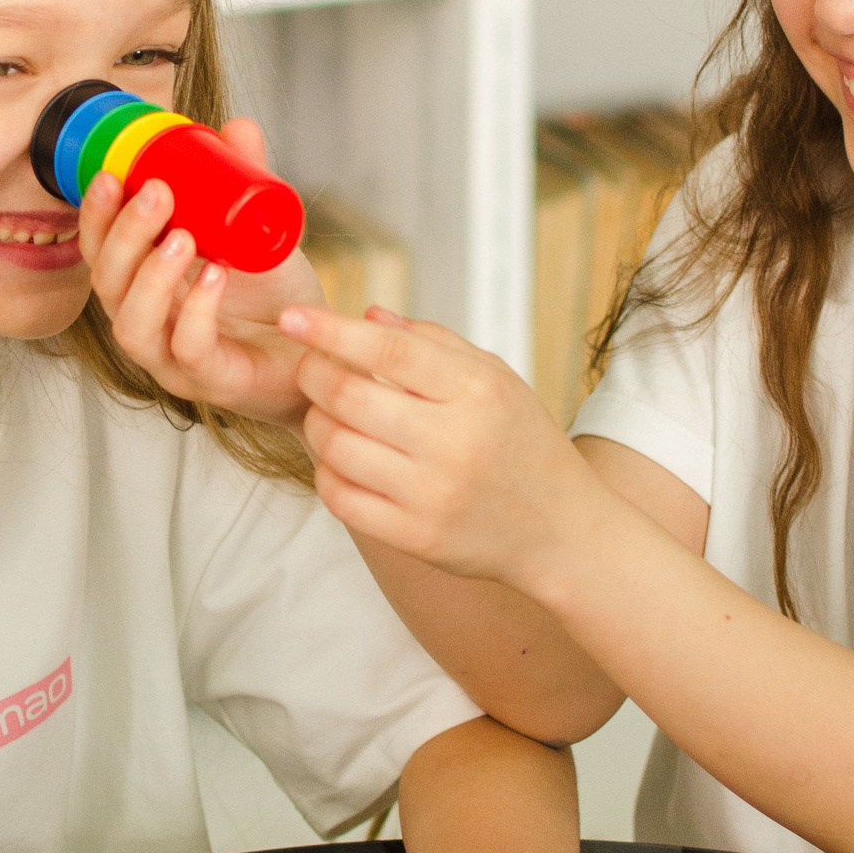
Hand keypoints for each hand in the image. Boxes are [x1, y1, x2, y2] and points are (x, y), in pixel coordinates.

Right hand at [80, 117, 320, 426]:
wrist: (323, 355)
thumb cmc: (279, 302)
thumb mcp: (259, 231)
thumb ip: (245, 182)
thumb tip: (235, 127)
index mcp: (147, 288)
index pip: (100, 254)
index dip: (95, 217)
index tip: (111, 176)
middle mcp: (150, 325)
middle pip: (107, 287)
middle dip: (123, 236)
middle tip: (156, 194)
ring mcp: (174, 361)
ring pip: (133, 326)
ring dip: (150, 276)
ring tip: (181, 235)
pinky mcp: (212, 382)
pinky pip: (189, 350)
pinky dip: (197, 312)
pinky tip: (214, 277)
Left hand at [281, 308, 598, 588]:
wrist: (561, 529)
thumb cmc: (522, 443)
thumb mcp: (495, 378)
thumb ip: (431, 342)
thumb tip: (368, 315)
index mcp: (476, 390)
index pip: (387, 350)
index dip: (330, 330)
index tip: (292, 317)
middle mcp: (455, 441)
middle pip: (348, 396)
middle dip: (313, 374)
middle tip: (312, 368)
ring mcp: (433, 494)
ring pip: (335, 446)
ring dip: (316, 423)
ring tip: (329, 415)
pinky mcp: (416, 537)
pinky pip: (340, 498)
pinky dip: (326, 472)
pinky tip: (342, 461)